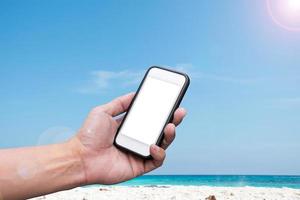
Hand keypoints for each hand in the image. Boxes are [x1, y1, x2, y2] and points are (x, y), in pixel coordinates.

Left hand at [71, 92, 185, 184]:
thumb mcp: (103, 111)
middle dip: (173, 120)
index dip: (162, 111)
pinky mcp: (139, 166)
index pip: (151, 118)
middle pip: (160, 130)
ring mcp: (139, 152)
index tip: (171, 102)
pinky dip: (159, 153)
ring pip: (162, 144)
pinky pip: (156, 161)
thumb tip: (135, 93)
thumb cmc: (88, 135)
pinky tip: (153, 145)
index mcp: (130, 127)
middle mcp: (137, 140)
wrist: (80, 157)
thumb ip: (120, 103)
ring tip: (171, 125)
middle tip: (180, 111)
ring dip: (170, 135)